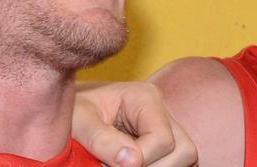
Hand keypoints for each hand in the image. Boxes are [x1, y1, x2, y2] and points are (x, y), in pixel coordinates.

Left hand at [73, 82, 197, 166]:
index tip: (112, 163)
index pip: (163, 139)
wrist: (71, 110)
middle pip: (184, 151)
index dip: (143, 160)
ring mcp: (167, 128)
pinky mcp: (163, 145)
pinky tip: (129, 164)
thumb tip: (133, 162)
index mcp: (144, 97)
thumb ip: (101, 139)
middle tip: (117, 165)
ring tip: (121, 164)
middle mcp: (162, 111)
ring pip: (186, 160)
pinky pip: (176, 163)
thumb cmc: (74, 109)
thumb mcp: (79, 120)